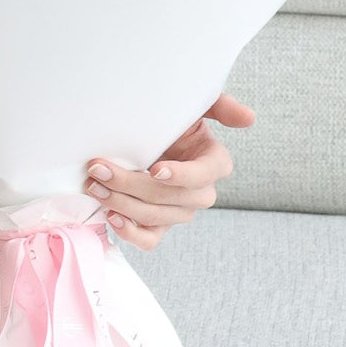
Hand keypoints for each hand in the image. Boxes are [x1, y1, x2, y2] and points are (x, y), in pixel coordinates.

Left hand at [85, 93, 254, 251]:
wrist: (144, 137)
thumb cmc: (171, 121)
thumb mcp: (194, 106)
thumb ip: (221, 106)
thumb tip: (249, 118)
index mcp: (214, 162)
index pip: (204, 175)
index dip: (181, 175)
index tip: (155, 169)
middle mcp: (200, 191)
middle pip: (172, 198)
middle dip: (133, 185)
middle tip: (101, 169)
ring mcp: (179, 212)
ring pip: (157, 218)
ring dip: (123, 204)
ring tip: (97, 186)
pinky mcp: (159, 226)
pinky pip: (150, 240)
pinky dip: (131, 233)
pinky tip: (112, 216)